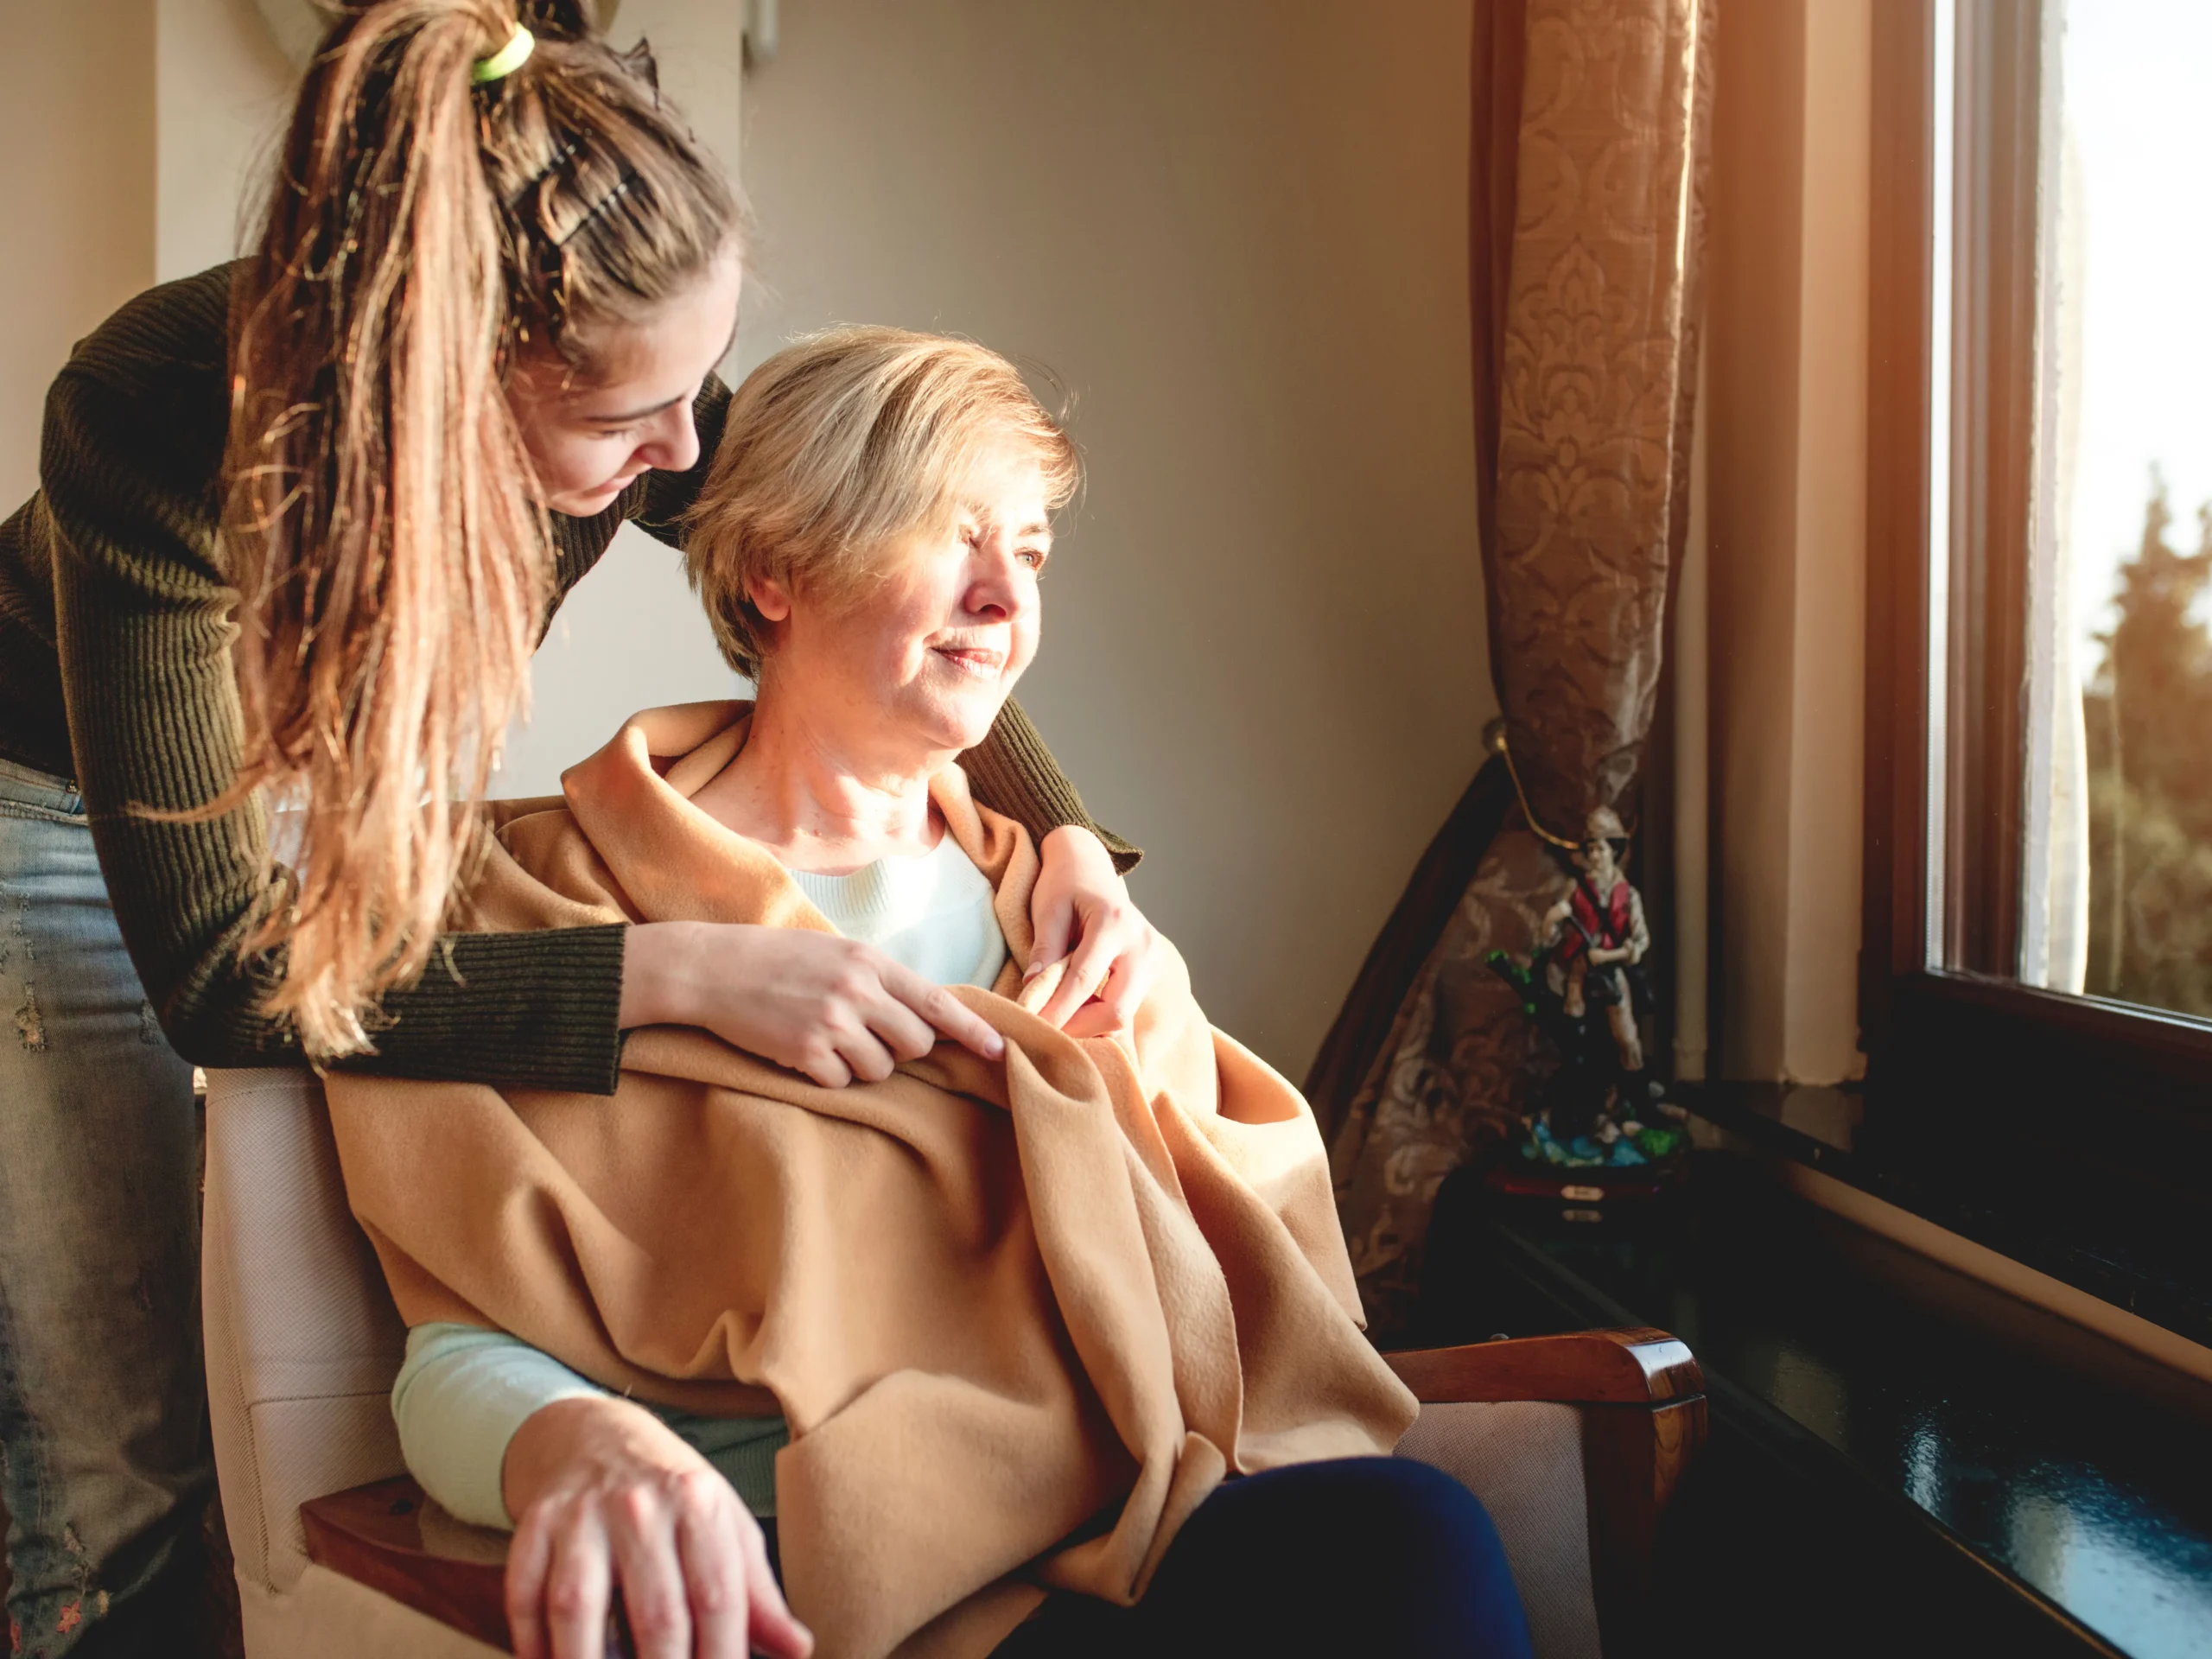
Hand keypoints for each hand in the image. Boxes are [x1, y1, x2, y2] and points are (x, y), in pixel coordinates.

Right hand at [503, 1396, 810, 1658]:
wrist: (595, 1435)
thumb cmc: (673, 1495)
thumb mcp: (725, 1525)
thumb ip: (757, 1592)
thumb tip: (799, 1649)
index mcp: (699, 1504)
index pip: (718, 1598)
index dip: (722, 1657)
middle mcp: (640, 1505)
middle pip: (655, 1612)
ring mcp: (582, 1514)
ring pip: (578, 1606)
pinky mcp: (534, 1523)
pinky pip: (525, 1595)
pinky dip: (532, 1642)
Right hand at [621, 922, 1004, 1086]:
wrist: (712, 969)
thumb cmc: (777, 960)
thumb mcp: (836, 953)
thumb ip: (879, 980)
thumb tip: (925, 1016)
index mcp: (870, 962)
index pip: (937, 1002)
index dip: (972, 1031)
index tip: (998, 1051)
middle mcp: (858, 991)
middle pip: (915, 1044)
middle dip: (901, 1052)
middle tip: (868, 1039)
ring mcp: (831, 1022)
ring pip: (880, 1070)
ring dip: (860, 1066)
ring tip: (826, 1041)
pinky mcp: (804, 1052)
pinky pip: (841, 1083)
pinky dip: (827, 1076)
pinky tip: (801, 1052)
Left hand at [1023, 826, 1161, 1035]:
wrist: (1090, 865)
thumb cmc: (1065, 884)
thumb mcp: (1048, 910)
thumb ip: (1044, 952)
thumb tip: (1033, 995)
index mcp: (1114, 923)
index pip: (1084, 982)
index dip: (1057, 1010)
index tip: (1032, 1026)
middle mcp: (1141, 944)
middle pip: (1117, 1011)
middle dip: (1079, 1027)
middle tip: (1046, 1027)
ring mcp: (1152, 958)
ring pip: (1124, 1014)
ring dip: (1089, 1023)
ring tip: (1058, 1013)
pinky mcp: (1151, 969)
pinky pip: (1127, 1006)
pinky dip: (1099, 1015)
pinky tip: (1077, 1007)